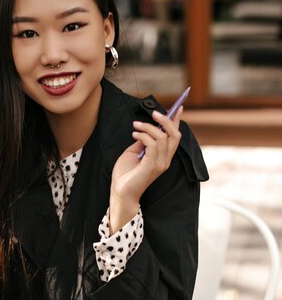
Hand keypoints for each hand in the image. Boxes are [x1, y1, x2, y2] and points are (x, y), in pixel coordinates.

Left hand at [109, 108, 182, 232]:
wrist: (120, 192)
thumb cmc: (125, 175)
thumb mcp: (133, 152)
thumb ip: (142, 142)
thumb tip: (145, 129)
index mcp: (163, 157)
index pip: (174, 137)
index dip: (176, 121)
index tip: (178, 108)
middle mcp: (165, 160)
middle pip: (175, 135)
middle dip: (166, 120)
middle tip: (154, 113)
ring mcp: (160, 164)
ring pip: (163, 137)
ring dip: (148, 127)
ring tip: (135, 125)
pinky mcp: (152, 166)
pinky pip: (153, 144)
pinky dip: (144, 135)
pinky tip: (135, 134)